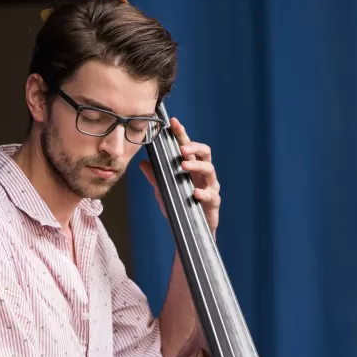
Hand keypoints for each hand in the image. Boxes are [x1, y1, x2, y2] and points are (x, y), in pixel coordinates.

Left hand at [139, 117, 220, 233]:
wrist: (189, 232)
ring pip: (210, 170)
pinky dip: (203, 192)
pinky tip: (194, 192)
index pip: (187, 147)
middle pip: (205, 153)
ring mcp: (210, 187)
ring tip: (184, 166)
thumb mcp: (163, 191)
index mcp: (192, 167)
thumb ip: (155, 177)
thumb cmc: (179, 207)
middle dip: (194, 148)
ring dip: (196, 166)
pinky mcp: (214, 203)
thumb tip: (142, 163)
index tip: (174, 123)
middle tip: (181, 149)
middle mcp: (203, 174)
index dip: (182, 134)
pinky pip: (211, 195)